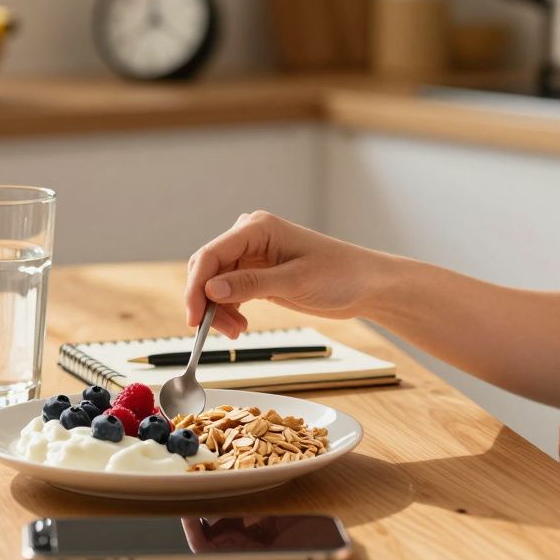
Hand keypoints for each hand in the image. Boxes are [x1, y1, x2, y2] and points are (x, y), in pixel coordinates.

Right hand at [184, 211, 392, 337]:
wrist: (366, 285)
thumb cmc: (340, 275)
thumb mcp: (295, 281)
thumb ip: (251, 284)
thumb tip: (210, 290)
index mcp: (257, 227)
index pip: (211, 255)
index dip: (195, 287)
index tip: (193, 318)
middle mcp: (250, 236)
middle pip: (207, 269)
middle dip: (206, 302)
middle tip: (217, 332)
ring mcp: (253, 255)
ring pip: (215, 283)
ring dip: (218, 310)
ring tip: (237, 331)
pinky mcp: (258, 273)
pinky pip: (229, 291)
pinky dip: (229, 310)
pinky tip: (240, 325)